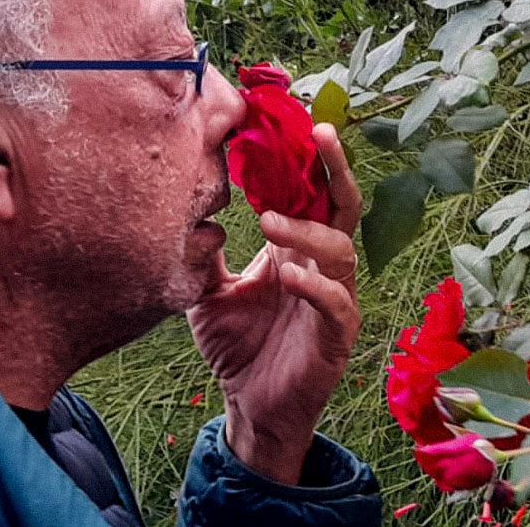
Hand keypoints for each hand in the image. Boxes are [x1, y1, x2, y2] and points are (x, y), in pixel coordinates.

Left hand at [187, 123, 361, 483]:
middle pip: (342, 205)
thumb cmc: (237, 346)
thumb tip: (187, 213)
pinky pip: (336, 302)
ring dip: (306, 230)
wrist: (249, 406)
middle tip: (318, 133)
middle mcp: (321, 265)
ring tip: (269, 222)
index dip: (305, 159)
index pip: (309, 193)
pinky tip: (287, 276)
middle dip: (335, 167)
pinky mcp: (337, 334)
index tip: (290, 122)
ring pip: (340, 250)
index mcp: (295, 248)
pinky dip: (315, 285)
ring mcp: (334, 299)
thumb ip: (205, 255)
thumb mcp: (209, 293)